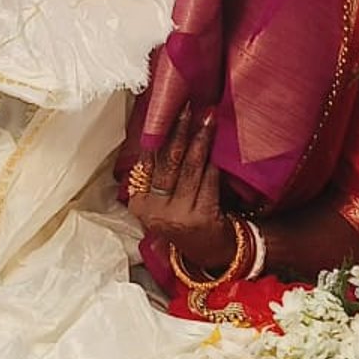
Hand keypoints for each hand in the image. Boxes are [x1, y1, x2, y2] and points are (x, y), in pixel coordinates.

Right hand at [126, 109, 234, 272]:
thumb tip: (162, 126)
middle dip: (179, 131)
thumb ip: (158, 172)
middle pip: (168, 162)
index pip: (147, 161)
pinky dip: (214, 162)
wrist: (209, 251)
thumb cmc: (185, 216)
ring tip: (207, 119)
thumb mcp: (162, 199)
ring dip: (200, 140)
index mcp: (140, 203)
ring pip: (189, 168)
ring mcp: (177, 216)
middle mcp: (154, 211)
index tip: (165, 111)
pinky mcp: (200, 218)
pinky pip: (208, 181)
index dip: (157, 134)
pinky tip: (218, 147)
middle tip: (187, 107)